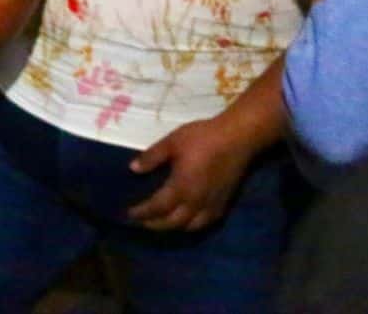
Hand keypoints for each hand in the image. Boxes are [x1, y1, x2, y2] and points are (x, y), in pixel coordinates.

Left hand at [127, 115, 256, 230]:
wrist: (237, 138)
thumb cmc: (202, 138)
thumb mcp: (171, 142)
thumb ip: (152, 157)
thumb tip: (133, 169)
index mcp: (181, 188)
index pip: (157, 208)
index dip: (142, 213)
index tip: (130, 214)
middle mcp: (196, 202)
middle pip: (172, 222)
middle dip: (155, 224)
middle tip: (141, 222)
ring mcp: (211, 205)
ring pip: (190, 227)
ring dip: (173, 228)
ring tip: (161, 224)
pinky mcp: (223, 204)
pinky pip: (205, 223)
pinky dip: (192, 226)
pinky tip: (187, 221)